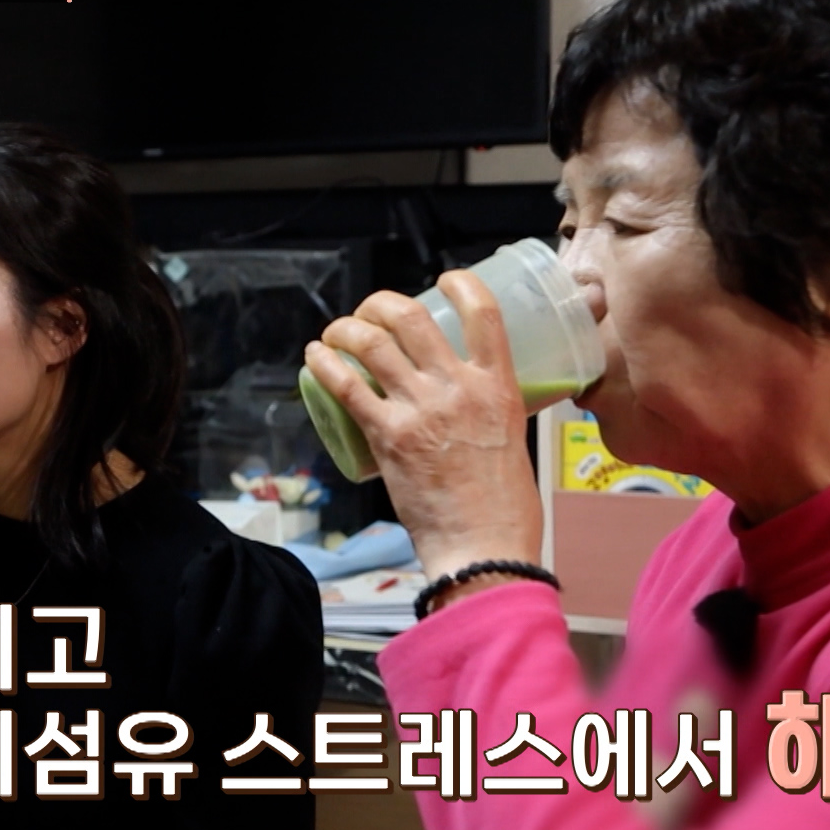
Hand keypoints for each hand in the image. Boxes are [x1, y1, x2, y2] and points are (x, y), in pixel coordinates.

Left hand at [304, 271, 542, 580]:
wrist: (483, 548)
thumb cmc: (505, 508)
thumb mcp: (513, 440)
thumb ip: (492, 414)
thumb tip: (472, 404)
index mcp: (498, 386)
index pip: (484, 312)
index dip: (461, 284)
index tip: (444, 280)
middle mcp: (458, 388)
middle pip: (411, 318)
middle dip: (382, 303)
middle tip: (371, 312)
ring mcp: (420, 410)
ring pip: (372, 344)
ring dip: (346, 327)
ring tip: (337, 332)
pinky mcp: (388, 436)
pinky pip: (346, 387)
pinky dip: (324, 363)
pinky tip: (315, 356)